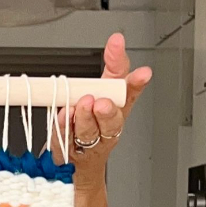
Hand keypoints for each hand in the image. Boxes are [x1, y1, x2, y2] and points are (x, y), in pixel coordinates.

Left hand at [52, 33, 150, 195]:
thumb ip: (111, 66)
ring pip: (90, 131)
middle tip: (102, 103)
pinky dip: (63, 126)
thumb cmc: (91, 122)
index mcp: (119, 107)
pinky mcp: (72, 152)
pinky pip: (66, 139)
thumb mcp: (102, 89)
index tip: (142, 73)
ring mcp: (91, 143)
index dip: (136, 82)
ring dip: (85, 118)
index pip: (130, 92)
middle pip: (113, 121)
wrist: (79, 163)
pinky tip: (63, 116)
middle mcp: (108, 127)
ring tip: (81, 106)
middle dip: (108, 111)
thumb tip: (117, 43)